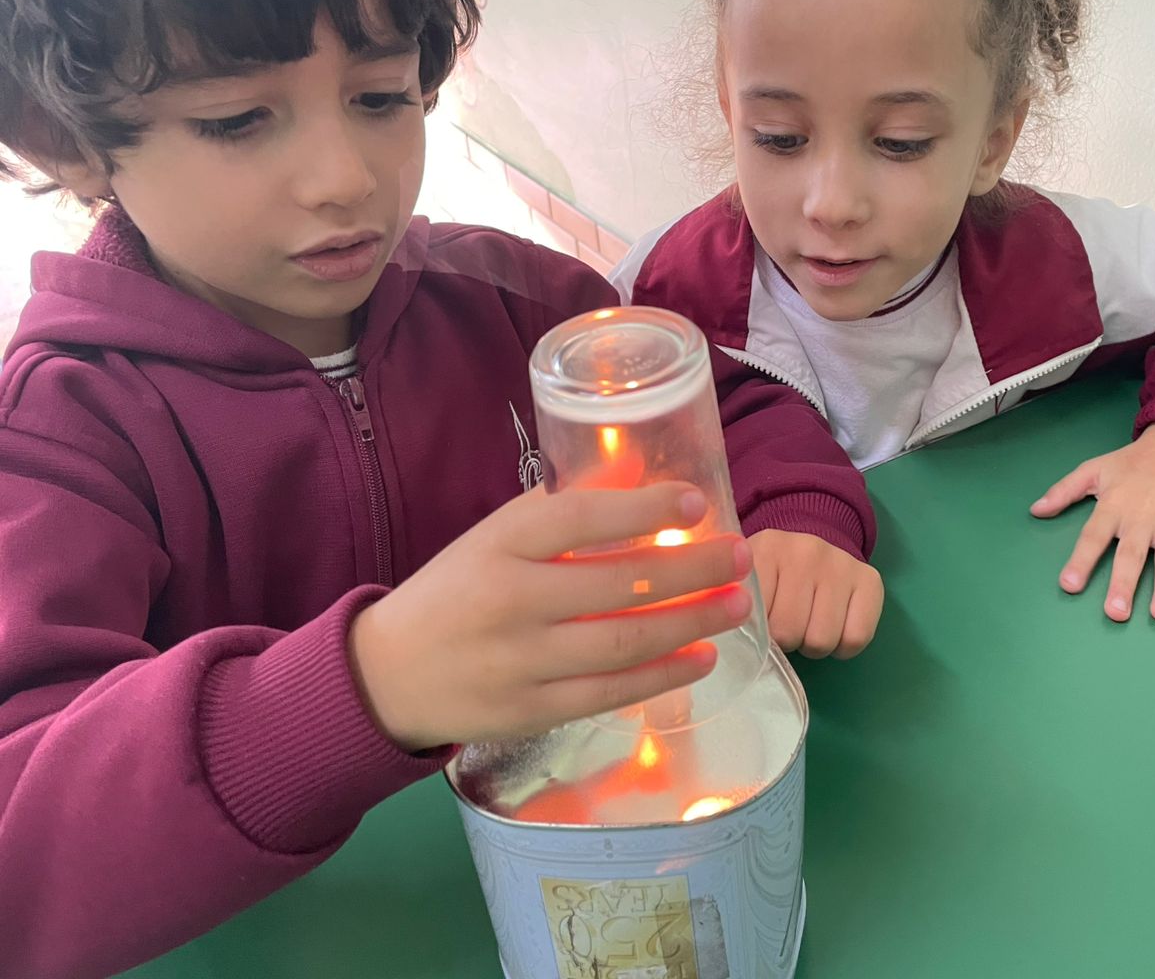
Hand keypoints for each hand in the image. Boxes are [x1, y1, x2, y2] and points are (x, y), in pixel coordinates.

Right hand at [348, 483, 752, 750]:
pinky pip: (611, 692)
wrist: (386, 675)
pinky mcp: (532, 711)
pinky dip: (663, 675)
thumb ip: (559, 509)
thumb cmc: (455, 592)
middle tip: (740, 556)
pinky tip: (702, 656)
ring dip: (692, 622)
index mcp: (501, 545)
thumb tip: (635, 470)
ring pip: (624, 641)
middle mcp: (513, 601)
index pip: (583, 518)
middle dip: (692, 569)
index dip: (645, 510)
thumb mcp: (493, 536)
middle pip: (620, 584)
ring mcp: (523, 661)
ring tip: (737, 604)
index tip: (697, 503)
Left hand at [749, 530, 882, 658]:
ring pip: (821, 640)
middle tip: (786, 627)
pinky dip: (843, 648)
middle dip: (785, 641)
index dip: (756, 632)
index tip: (759, 621)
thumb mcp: (746, 579)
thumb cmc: (773, 576)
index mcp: (766, 549)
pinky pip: (856, 638)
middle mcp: (806, 550)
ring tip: (808, 627)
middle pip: (788, 633)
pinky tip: (835, 630)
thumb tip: (740, 636)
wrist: (811, 549)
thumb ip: (736, 600)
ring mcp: (840, 562)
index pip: (753, 616)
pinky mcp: (869, 579)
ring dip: (813, 646)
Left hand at [1029, 423, 1154, 623]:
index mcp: (1114, 506)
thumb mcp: (1093, 469)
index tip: (1070, 584)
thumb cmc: (1132, 462)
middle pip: (1131, 554)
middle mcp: (1142, 517)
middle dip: (1123, 583)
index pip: (1093, 536)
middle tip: (1116, 613)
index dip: (1080, 560)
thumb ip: (1063, 491)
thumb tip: (1035, 510)